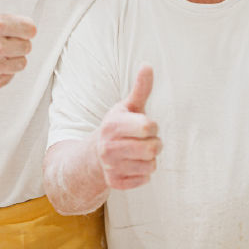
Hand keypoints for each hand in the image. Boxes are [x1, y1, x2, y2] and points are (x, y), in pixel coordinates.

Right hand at [94, 65, 160, 190]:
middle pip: (153, 149)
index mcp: (112, 125)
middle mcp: (108, 147)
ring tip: (137, 153)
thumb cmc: (118, 127)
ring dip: (149, 160)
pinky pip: (144, 180)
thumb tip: (148, 65)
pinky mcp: (115, 183)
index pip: (148, 127)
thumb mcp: (127, 107)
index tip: (144, 126)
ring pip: (151, 166)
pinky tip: (131, 165)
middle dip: (154, 144)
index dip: (152, 126)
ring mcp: (110, 166)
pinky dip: (143, 173)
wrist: (94, 155)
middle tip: (145, 141)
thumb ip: (140, 88)